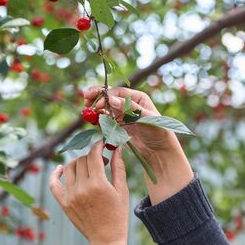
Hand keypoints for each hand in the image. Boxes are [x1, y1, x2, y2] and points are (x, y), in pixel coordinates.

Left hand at [49, 140, 129, 244]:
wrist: (106, 239)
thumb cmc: (118, 214)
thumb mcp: (122, 190)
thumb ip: (118, 167)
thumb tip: (116, 148)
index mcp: (99, 184)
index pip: (94, 155)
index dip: (98, 146)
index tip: (103, 143)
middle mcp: (82, 188)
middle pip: (82, 160)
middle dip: (92, 155)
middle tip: (102, 160)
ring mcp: (70, 196)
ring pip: (69, 167)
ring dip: (78, 162)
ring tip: (88, 166)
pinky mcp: (63, 203)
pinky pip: (54, 183)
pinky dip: (56, 173)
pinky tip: (61, 169)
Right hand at [84, 87, 193, 204]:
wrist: (158, 151)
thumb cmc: (158, 132)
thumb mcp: (147, 118)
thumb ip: (130, 109)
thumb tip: (111, 99)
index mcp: (136, 98)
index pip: (117, 92)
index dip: (105, 96)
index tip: (98, 104)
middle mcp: (128, 105)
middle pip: (108, 97)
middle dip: (95, 97)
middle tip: (85, 102)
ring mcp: (121, 116)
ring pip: (104, 108)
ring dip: (95, 110)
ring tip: (89, 114)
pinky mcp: (117, 127)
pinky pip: (104, 120)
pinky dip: (98, 120)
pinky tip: (94, 122)